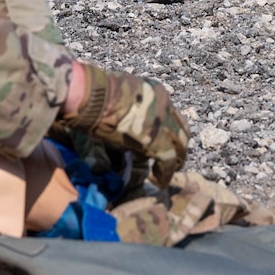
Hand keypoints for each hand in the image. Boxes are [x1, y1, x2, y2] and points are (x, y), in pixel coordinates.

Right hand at [58, 62, 188, 186]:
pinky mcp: (157, 142)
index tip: (163, 142)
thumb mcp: (122, 98)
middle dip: (179, 147)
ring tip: (166, 171)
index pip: (171, 115)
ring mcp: (163, 123)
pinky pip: (168, 161)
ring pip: (180, 146)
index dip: (169, 131)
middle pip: (182, 130)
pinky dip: (165, 173)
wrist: (92, 97)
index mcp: (156, 93)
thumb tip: (129, 131)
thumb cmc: (96, 95)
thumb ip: (131, 113)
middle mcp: (165, 106)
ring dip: (176, 160)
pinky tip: (158, 181)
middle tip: (174, 160)